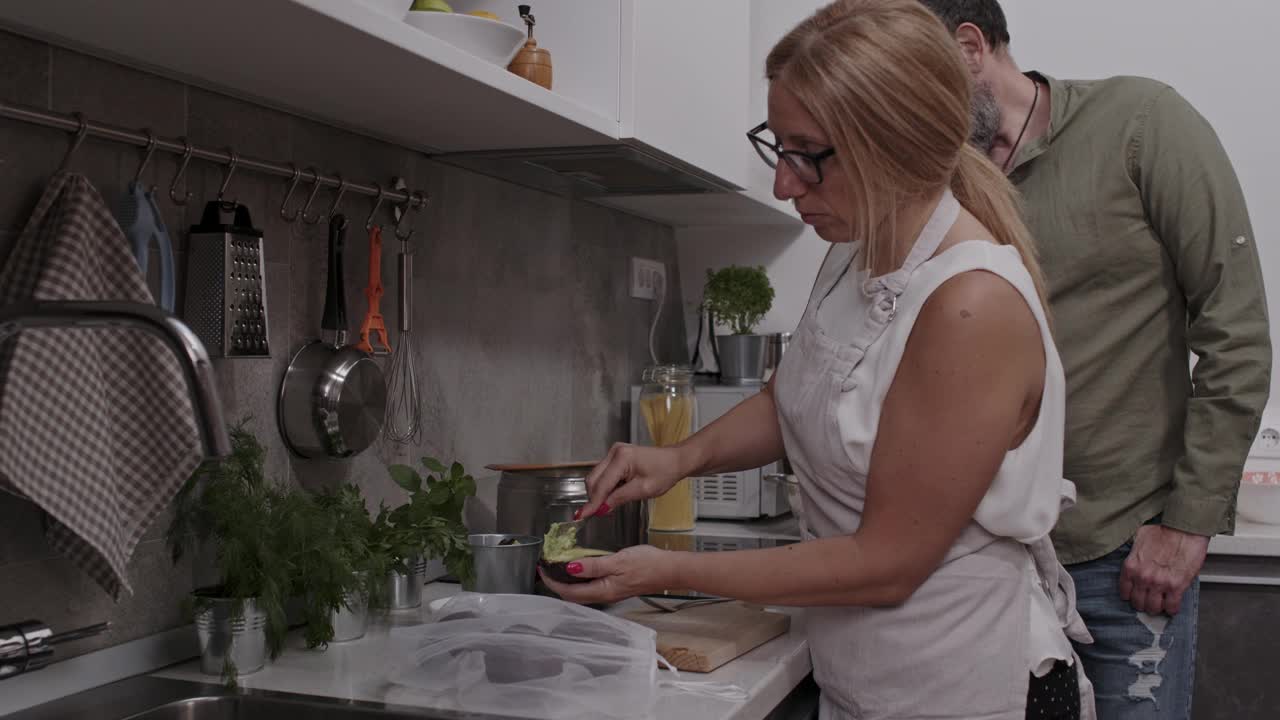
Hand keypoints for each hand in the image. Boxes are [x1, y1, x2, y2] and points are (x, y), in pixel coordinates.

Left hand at [539, 545, 674, 604]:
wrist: (670, 570)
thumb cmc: (648, 564)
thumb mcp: (618, 561)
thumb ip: (593, 565)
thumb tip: (570, 568)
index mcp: (603, 590)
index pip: (569, 592)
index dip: (553, 582)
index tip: (542, 569)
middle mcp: (604, 595)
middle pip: (573, 595)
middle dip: (557, 583)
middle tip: (546, 568)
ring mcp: (610, 591)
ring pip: (582, 591)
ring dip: (567, 581)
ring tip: (558, 567)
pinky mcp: (616, 586)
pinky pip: (591, 586)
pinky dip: (580, 578)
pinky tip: (580, 567)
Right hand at [576, 443, 685, 518]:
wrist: (675, 461)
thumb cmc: (664, 472)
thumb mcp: (643, 490)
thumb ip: (619, 498)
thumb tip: (601, 508)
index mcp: (621, 458)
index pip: (601, 485)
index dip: (592, 503)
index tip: (582, 516)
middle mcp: (614, 452)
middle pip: (593, 479)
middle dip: (595, 498)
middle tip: (602, 513)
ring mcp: (613, 453)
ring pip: (596, 477)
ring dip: (600, 492)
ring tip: (613, 503)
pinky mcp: (615, 456)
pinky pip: (603, 474)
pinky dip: (606, 486)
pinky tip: (617, 493)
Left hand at [1119, 525, 1209, 614]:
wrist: (1184, 530)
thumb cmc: (1164, 532)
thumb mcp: (1138, 539)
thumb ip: (1133, 553)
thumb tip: (1134, 559)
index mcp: (1131, 566)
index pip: (1124, 591)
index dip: (1131, 595)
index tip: (1135, 595)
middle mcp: (1142, 577)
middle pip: (1138, 603)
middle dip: (1144, 603)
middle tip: (1149, 600)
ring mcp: (1159, 583)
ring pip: (1153, 608)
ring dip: (1157, 607)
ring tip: (1161, 603)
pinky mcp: (1176, 587)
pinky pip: (1172, 607)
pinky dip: (1172, 609)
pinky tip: (1173, 605)